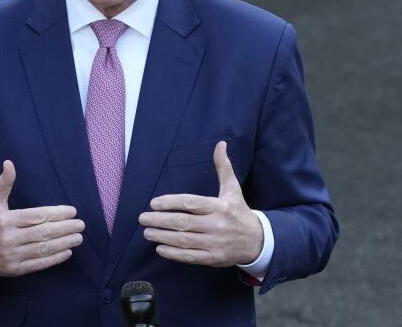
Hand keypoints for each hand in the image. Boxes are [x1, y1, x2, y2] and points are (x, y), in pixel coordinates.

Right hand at [0, 160, 84, 276]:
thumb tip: (9, 163)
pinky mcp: (14, 269)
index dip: (56, 214)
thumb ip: (4, 183)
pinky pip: (37, 264)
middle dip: (65, 229)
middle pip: (43, 233)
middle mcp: (10, 238)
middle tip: (81, 225)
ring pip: (42, 249)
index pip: (37, 216)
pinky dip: (54, 259)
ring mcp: (12, 255)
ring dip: (63, 243)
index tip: (72, 211)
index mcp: (6, 220)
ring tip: (78, 238)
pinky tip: (67, 252)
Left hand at [139, 141, 263, 266]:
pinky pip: (190, 256)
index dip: (171, 202)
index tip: (154, 203)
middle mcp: (216, 224)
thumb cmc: (239, 212)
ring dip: (163, 236)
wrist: (258, 241)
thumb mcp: (233, 189)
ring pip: (184, 240)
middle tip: (143, 218)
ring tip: (147, 232)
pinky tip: (160, 249)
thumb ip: (223, 167)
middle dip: (160, 220)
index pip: (190, 203)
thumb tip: (220, 144)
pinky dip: (174, 254)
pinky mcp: (213, 258)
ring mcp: (214, 243)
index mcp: (219, 206)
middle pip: (183, 222)